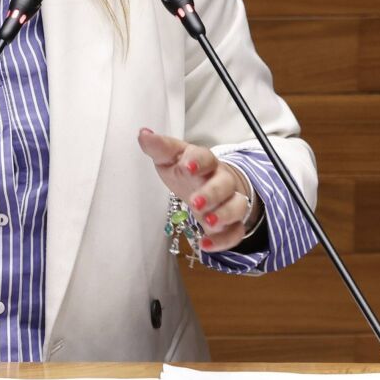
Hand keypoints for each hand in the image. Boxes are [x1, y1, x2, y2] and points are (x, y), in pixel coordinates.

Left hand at [136, 127, 257, 254]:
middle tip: (196, 203)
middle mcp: (221, 180)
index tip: (187, 166)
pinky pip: (235, 232)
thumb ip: (159, 148)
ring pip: (236, 206)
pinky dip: (223, 240)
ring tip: (208, 223)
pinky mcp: (231, 223)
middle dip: (212, 194)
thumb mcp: (171, 159)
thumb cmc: (187, 172)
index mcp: (205, 162)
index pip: (206, 157)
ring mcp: (228, 202)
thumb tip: (143, 134)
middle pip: (224, 184)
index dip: (198, 161)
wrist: (210, 185)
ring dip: (224, 215)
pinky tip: (206, 245)